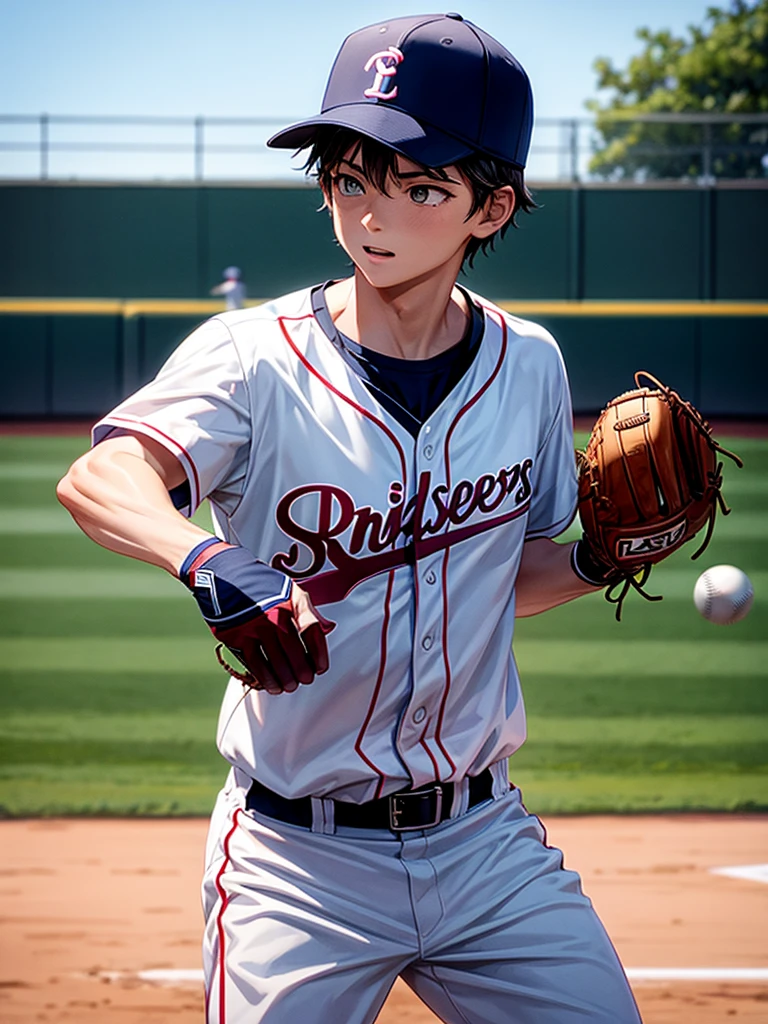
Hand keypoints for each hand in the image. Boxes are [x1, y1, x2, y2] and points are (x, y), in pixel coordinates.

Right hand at [214, 583, 334, 694]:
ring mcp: (255, 627)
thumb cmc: (264, 587)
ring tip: (291, 686)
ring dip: (286, 679)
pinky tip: (274, 686)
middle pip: (294, 651)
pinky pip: (255, 663)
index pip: (312, 630)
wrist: (228, 577)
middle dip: (303, 671)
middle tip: (306, 679)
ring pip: (275, 661)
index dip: (319, 653)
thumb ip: (308, 610)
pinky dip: (267, 679)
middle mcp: (274, 615)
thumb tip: (328, 628)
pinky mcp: (237, 637)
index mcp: (290, 601)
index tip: (321, 667)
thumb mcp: (290, 589)